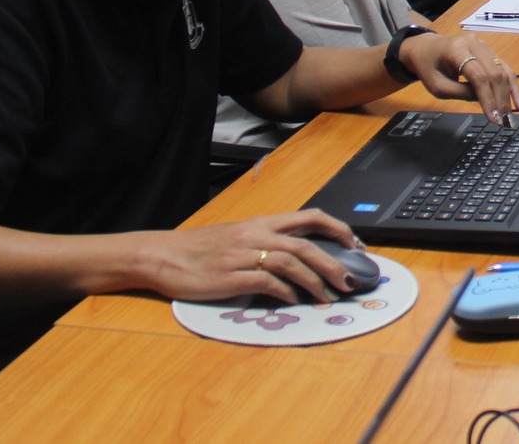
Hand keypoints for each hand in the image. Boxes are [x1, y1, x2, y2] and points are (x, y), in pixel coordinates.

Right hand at [139, 209, 364, 304]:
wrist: (162, 255)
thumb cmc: (201, 249)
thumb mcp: (238, 236)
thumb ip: (267, 241)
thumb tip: (302, 257)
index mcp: (261, 222)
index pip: (310, 217)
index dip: (338, 229)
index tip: (356, 245)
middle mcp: (257, 235)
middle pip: (307, 244)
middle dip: (334, 263)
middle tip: (349, 280)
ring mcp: (244, 255)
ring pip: (292, 263)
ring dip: (315, 281)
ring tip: (328, 296)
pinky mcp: (231, 277)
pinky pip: (267, 283)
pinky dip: (286, 292)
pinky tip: (294, 301)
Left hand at [396, 30, 518, 125]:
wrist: (425, 48)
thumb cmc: (428, 67)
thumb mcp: (437, 86)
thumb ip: (461, 93)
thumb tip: (486, 101)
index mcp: (457, 50)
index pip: (479, 76)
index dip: (488, 98)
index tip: (492, 118)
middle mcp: (474, 43)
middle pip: (495, 72)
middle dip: (502, 98)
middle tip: (505, 120)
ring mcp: (484, 45)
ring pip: (504, 69)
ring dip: (511, 93)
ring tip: (515, 112)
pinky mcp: (490, 50)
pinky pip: (504, 67)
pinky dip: (512, 85)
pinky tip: (518, 99)